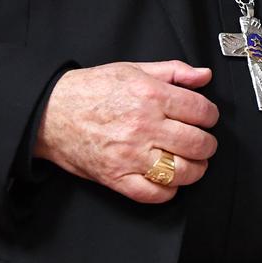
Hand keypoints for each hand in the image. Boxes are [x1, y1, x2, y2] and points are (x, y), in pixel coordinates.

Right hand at [33, 60, 218, 202]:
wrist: (50, 112)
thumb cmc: (90, 90)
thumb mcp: (134, 69)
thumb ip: (173, 71)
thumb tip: (203, 76)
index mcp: (151, 96)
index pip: (201, 111)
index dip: (211, 116)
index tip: (208, 119)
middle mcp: (143, 126)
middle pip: (197, 143)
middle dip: (207, 145)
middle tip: (203, 143)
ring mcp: (130, 154)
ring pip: (180, 171)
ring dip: (195, 170)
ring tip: (193, 163)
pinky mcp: (115, 177)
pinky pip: (153, 193)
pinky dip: (167, 191)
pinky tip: (169, 180)